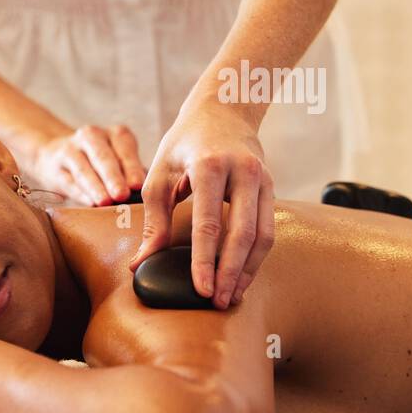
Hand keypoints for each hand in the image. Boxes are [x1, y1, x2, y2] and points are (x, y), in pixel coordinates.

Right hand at [31, 125, 146, 205]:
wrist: (57, 156)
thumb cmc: (100, 164)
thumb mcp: (119, 161)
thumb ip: (131, 176)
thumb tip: (149, 198)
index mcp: (115, 134)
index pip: (124, 149)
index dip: (131, 167)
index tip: (138, 186)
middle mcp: (92, 136)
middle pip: (103, 157)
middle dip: (113, 177)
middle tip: (122, 195)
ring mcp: (70, 149)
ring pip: (83, 169)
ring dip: (95, 187)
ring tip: (104, 202)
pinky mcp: (55, 166)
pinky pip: (68, 180)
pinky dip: (79, 193)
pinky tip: (88, 203)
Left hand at [129, 104, 274, 308]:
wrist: (223, 109)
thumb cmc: (183, 143)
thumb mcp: (159, 174)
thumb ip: (152, 221)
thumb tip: (139, 263)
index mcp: (210, 166)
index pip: (209, 224)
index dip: (204, 260)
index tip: (201, 289)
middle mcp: (243, 173)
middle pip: (242, 234)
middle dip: (230, 273)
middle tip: (218, 303)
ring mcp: (263, 181)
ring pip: (263, 236)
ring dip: (248, 271)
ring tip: (232, 297)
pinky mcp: (272, 188)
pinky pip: (268, 230)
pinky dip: (256, 258)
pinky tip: (242, 277)